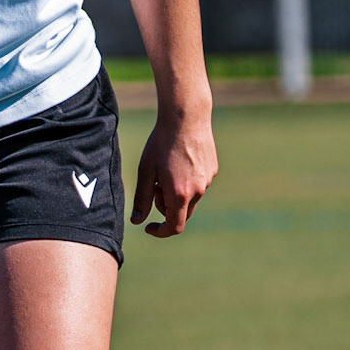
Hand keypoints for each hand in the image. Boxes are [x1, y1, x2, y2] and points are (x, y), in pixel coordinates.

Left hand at [130, 111, 217, 237]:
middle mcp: (197, 191)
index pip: (174, 227)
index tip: (149, 227)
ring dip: (176, 194)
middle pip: (181, 214)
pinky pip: (198, 185)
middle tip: (155, 186)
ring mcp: (207, 181)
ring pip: (190, 199)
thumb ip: (142, 199)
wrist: (186, 118)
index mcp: (179, 194)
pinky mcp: (212, 171)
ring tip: (166, 170)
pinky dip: (186, 182)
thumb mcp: (146, 171)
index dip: (160, 231)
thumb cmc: (161, 143)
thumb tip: (137, 221)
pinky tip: (179, 161)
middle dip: (165, 207)